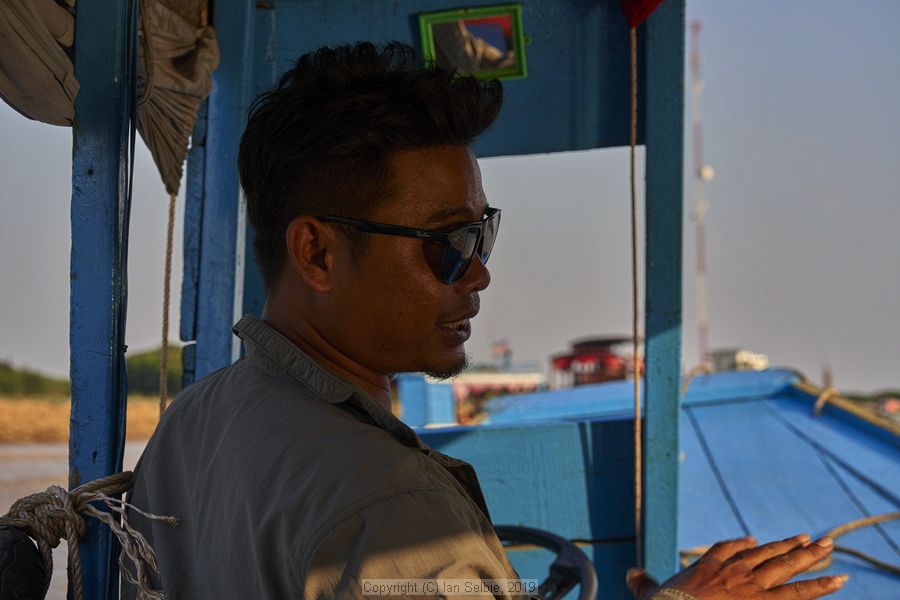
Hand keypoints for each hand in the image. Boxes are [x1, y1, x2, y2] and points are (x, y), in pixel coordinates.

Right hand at [627, 534, 848, 599]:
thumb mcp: (651, 594)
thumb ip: (642, 583)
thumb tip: (629, 573)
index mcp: (708, 567)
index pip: (728, 551)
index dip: (741, 546)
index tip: (753, 541)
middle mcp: (733, 571)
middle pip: (766, 554)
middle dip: (789, 547)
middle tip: (811, 539)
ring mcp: (751, 585)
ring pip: (785, 567)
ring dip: (810, 557)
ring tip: (830, 548)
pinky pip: (798, 593)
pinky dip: (819, 586)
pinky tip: (837, 580)